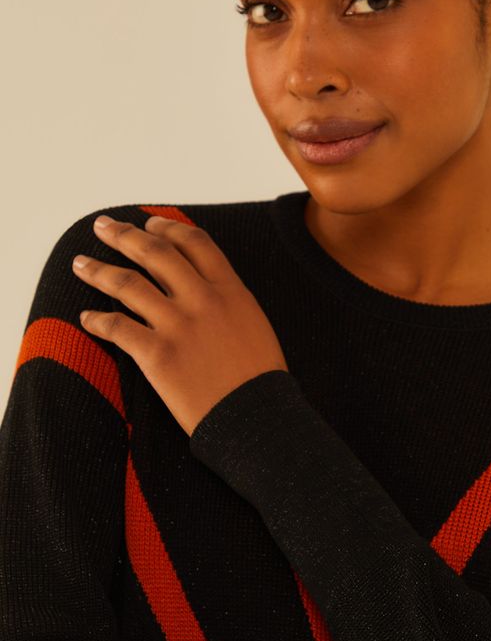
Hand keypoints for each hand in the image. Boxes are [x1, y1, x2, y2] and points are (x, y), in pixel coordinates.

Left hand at [72, 214, 288, 436]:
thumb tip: (204, 288)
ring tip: (80, 264)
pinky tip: (86, 318)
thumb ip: (228, 300)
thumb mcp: (254, 324)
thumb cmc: (259, 379)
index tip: (148, 224)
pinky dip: (97, 321)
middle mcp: (202, 300)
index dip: (166, 228)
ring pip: (127, 284)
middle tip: (103, 226)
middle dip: (124, 235)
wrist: (255, 417)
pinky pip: (117, 328)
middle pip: (155, 253)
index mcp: (230, 290)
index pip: (194, 242)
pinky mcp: (157, 355)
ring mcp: (178, 326)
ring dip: (98, 270)